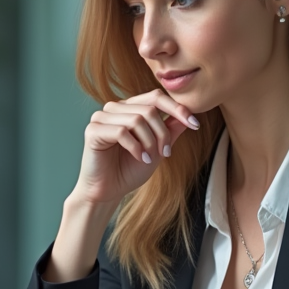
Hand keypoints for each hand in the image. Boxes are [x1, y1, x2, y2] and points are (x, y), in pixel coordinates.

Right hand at [74, 90, 198, 206]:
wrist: (108, 191)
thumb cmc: (129, 170)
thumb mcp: (156, 149)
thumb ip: (170, 131)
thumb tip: (187, 115)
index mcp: (129, 108)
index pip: (155, 97)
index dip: (177, 108)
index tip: (195, 124)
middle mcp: (114, 108)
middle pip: (149, 109)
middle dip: (163, 133)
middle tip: (165, 152)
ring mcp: (101, 117)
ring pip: (137, 119)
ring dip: (149, 141)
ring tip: (149, 158)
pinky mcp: (93, 130)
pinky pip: (121, 132)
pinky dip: (135, 147)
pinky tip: (139, 158)